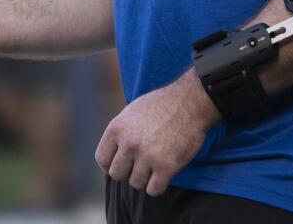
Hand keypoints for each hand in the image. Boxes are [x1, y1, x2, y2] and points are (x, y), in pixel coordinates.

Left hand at [96, 70, 219, 195]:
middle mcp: (129, 143)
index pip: (102, 159)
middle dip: (128, 171)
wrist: (190, 102)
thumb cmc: (161, 105)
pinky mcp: (167, 166)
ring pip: (136, 183)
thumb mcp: (131, 112)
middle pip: (117, 174)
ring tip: (154, 164)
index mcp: (117, 128)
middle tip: (140, 163)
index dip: (110, 164)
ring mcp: (147, 156)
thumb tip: (112, 154)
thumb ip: (119, 133)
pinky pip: (154, 190)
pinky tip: (163, 174)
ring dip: (145, 178)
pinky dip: (158, 185)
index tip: (121, 163)